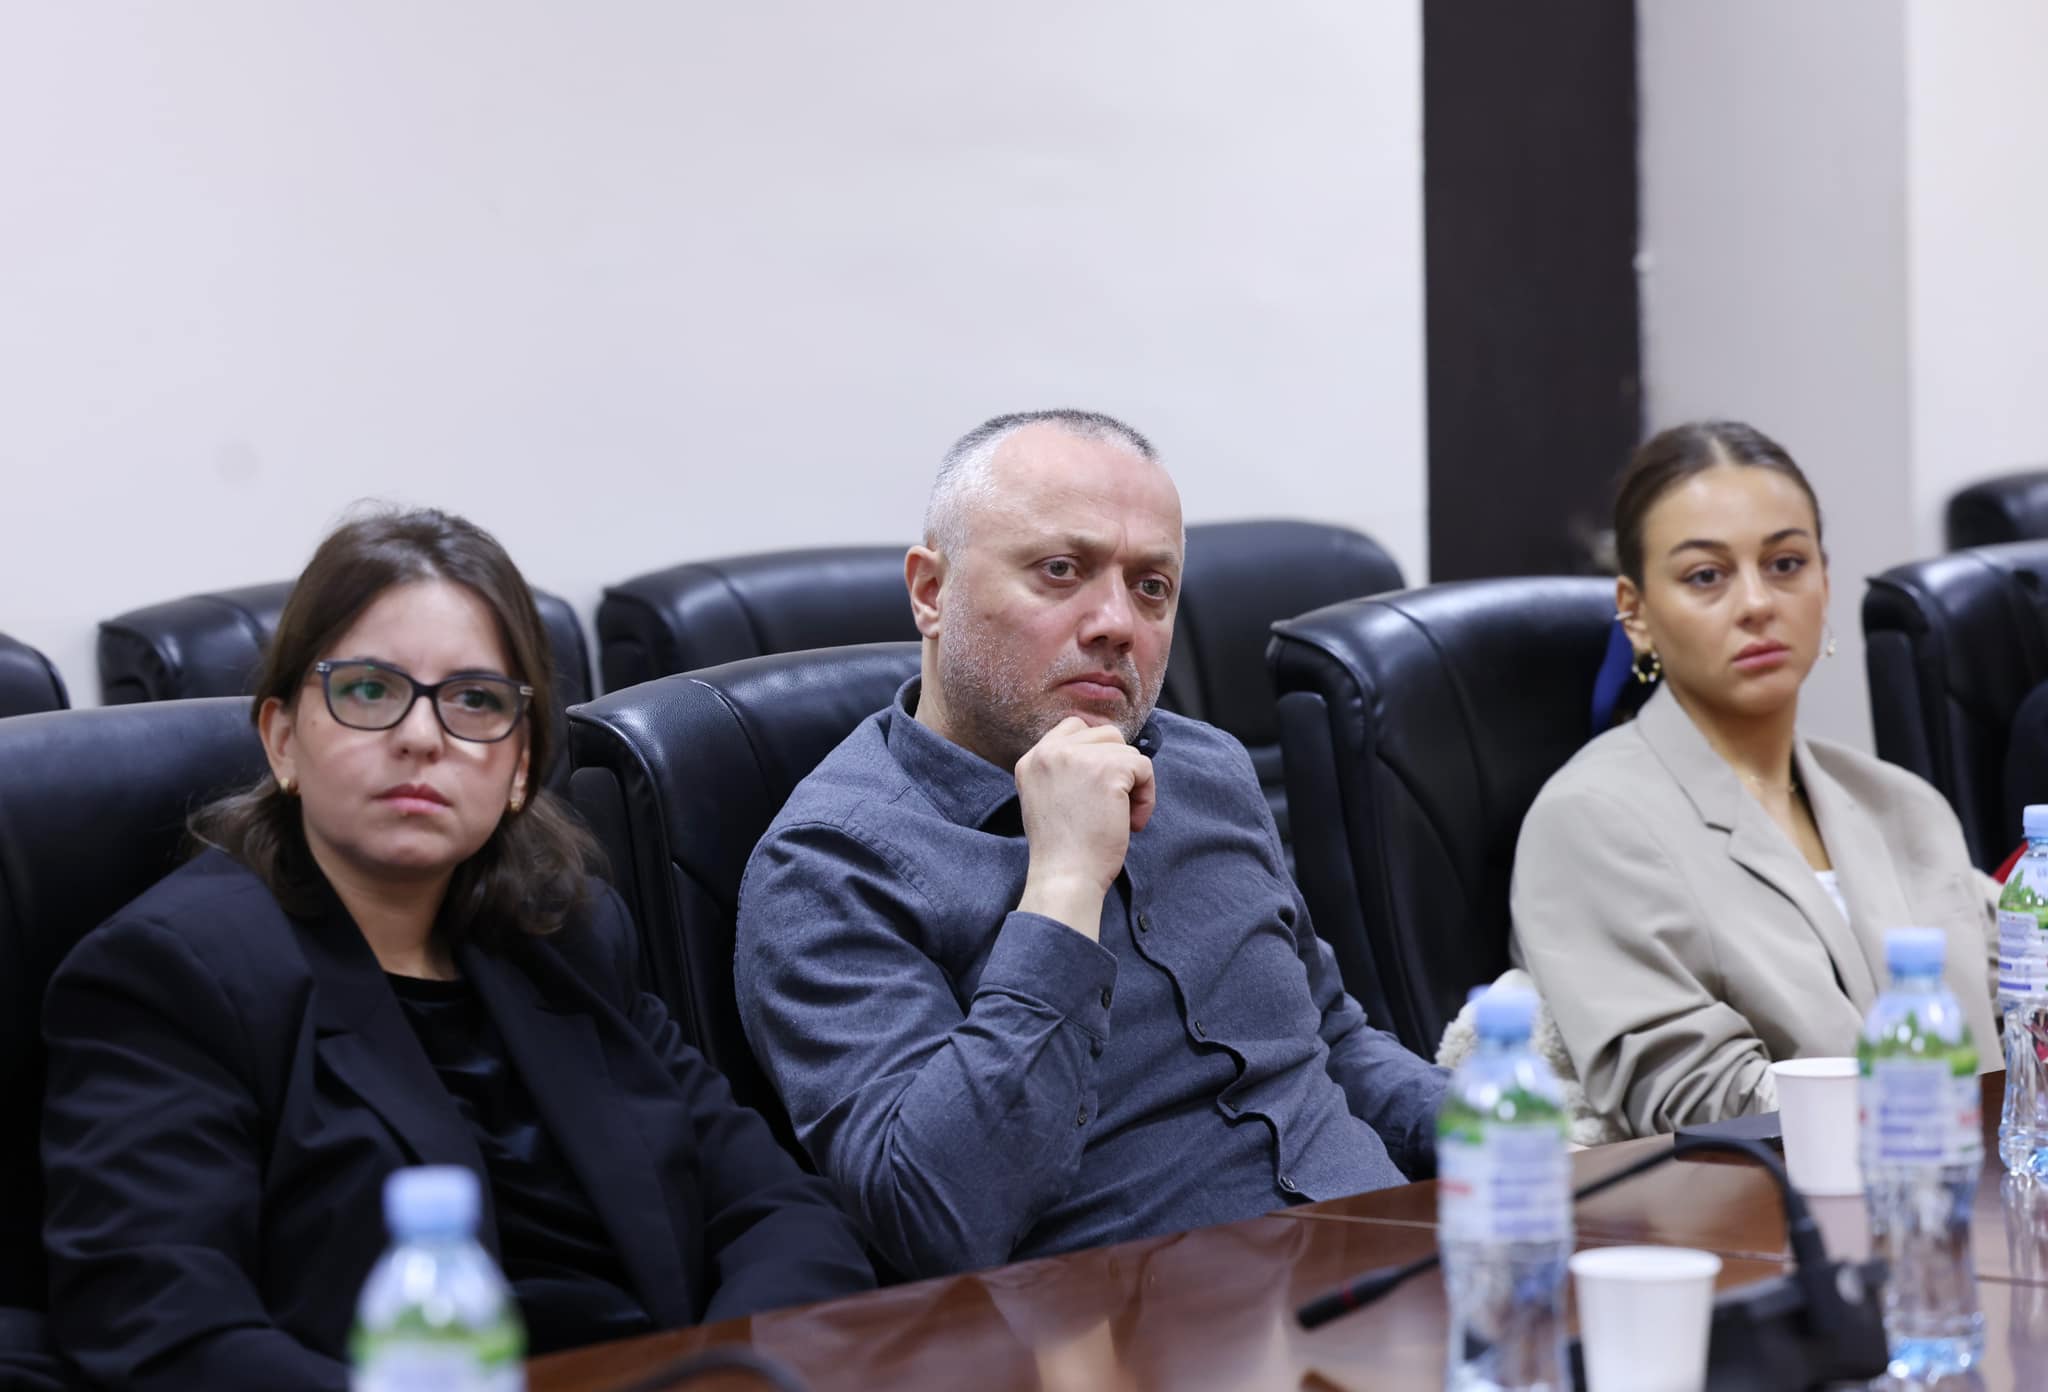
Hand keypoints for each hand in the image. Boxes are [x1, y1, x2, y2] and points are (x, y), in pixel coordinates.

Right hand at [1014, 717, 1156, 940]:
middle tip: (1112, 805)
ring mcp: (1078, 757)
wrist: (1065, 876)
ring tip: (1122, 817)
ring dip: (1133, 784)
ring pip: (1127, 751)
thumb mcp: (1046, 797)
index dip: (1097, 754)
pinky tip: (1132, 822)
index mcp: (1031, 759)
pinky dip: (1146, 796)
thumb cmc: (1062, 849)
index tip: (1099, 788)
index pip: (1074, 728)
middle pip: (1106, 735)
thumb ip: (1064, 771)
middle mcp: (1050, 751)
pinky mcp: (1107, 769)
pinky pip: (1144, 768)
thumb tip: (1104, 753)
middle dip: (1118, 767)